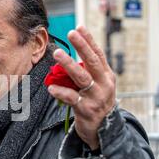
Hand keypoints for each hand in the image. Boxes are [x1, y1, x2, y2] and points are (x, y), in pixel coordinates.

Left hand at [47, 25, 116, 149]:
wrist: (105, 130)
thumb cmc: (97, 104)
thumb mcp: (98, 86)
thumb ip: (87, 73)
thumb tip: (69, 58)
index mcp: (107, 76)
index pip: (98, 54)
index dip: (89, 40)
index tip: (79, 27)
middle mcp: (104, 84)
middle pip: (92, 62)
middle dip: (81, 46)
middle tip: (70, 33)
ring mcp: (96, 97)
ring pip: (82, 78)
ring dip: (69, 64)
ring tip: (57, 54)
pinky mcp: (87, 110)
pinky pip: (72, 98)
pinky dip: (61, 92)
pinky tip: (51, 87)